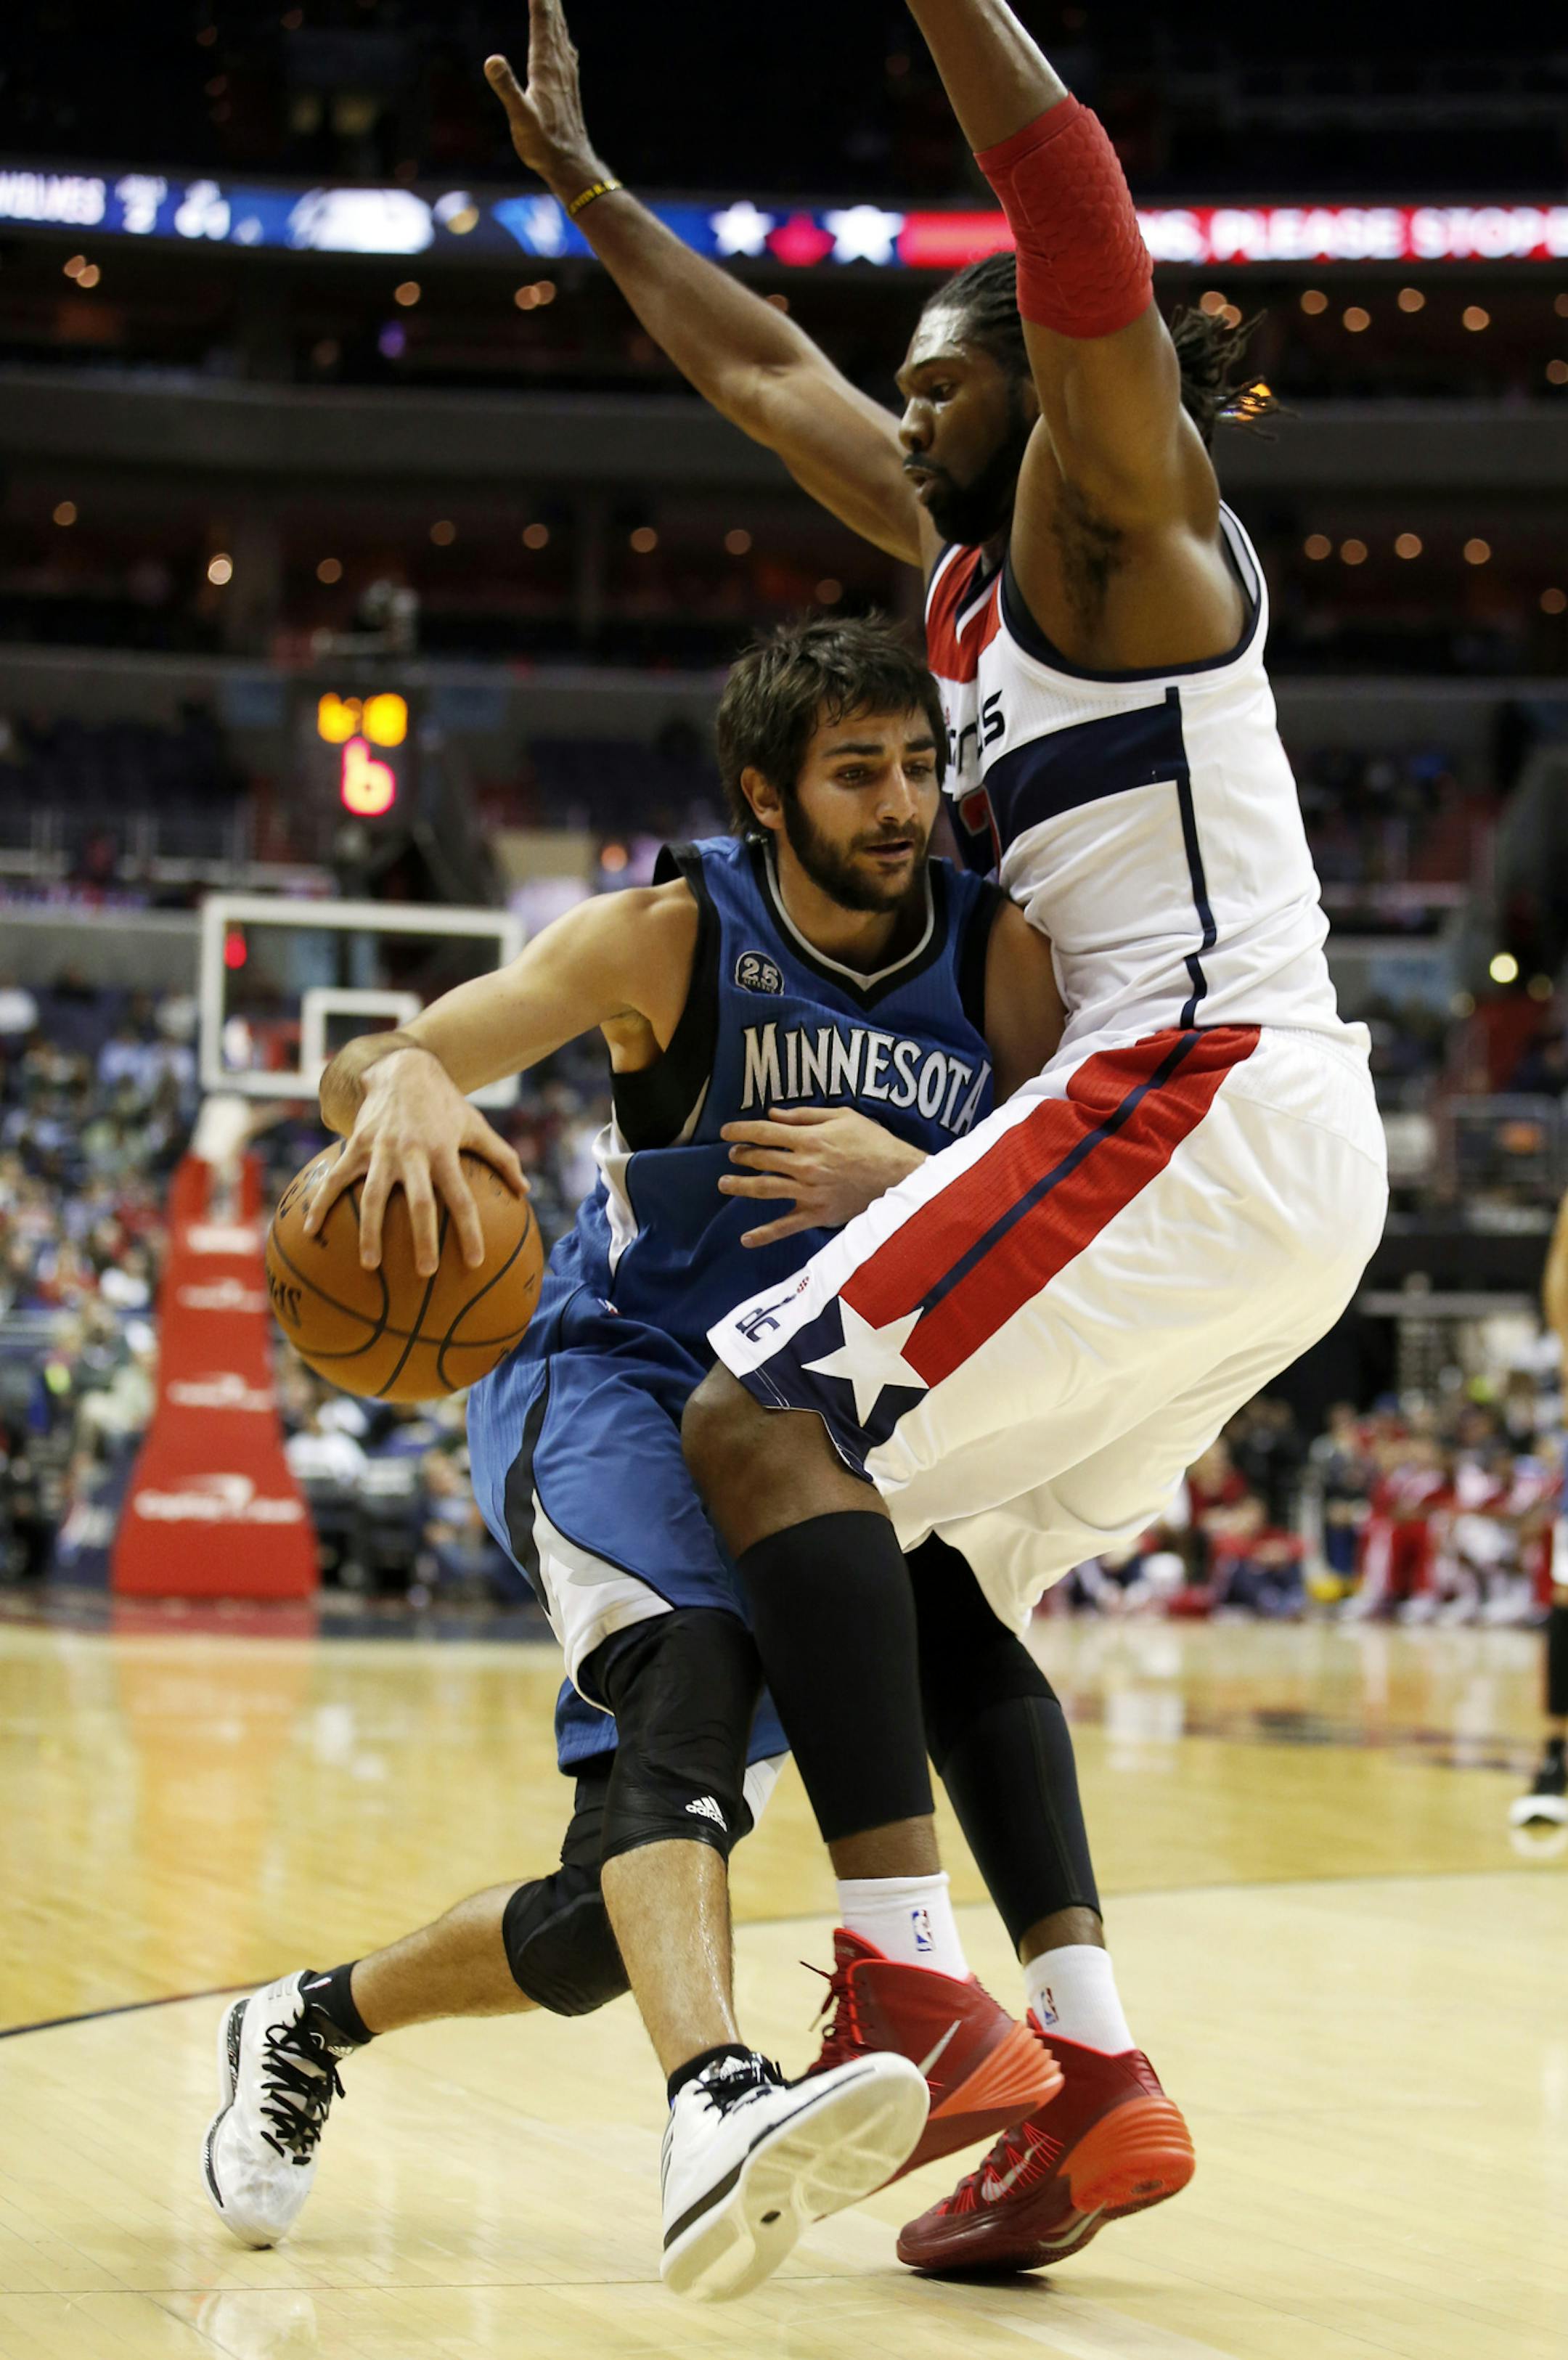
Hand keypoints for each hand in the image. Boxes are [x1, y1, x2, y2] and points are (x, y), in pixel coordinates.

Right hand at [302, 1047, 525, 1276]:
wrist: (402, 1069)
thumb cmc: (445, 1104)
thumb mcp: (476, 1126)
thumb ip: (502, 1157)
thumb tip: (525, 1191)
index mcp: (443, 1152)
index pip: (461, 1198)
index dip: (469, 1230)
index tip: (474, 1262)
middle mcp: (412, 1153)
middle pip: (418, 1202)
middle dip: (422, 1238)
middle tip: (426, 1273)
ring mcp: (380, 1150)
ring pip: (372, 1196)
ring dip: (370, 1231)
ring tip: (370, 1264)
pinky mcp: (355, 1145)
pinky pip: (335, 1179)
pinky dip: (321, 1203)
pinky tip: (311, 1230)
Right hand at [484, 0, 605, 194]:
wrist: (570, 164)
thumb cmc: (543, 144)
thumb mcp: (520, 117)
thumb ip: (507, 87)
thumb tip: (492, 60)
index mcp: (545, 67)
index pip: (542, 24)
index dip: (540, 1)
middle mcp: (558, 66)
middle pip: (554, 23)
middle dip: (549, 1)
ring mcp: (566, 75)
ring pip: (561, 35)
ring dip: (556, 15)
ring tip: (552, 0)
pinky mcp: (568, 87)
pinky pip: (565, 51)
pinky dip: (561, 36)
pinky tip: (563, 38)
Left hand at [718, 1106, 925, 1247]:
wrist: (898, 1176)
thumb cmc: (873, 1142)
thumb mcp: (843, 1117)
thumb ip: (805, 1115)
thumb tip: (773, 1114)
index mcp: (810, 1139)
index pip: (764, 1132)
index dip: (741, 1131)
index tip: (726, 1132)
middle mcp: (805, 1166)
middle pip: (761, 1159)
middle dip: (741, 1156)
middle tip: (732, 1155)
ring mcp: (809, 1192)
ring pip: (765, 1189)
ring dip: (740, 1187)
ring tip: (724, 1184)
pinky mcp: (817, 1214)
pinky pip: (786, 1226)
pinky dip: (764, 1234)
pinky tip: (746, 1240)